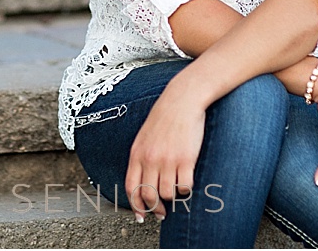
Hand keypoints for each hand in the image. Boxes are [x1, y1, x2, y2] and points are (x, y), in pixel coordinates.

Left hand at [124, 93, 204, 222]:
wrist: (181, 101)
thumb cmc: (163, 119)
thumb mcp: (143, 138)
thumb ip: (141, 159)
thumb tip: (142, 182)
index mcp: (137, 155)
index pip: (131, 188)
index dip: (135, 206)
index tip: (141, 216)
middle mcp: (150, 159)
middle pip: (149, 195)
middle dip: (155, 209)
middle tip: (162, 213)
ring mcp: (168, 160)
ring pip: (167, 194)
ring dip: (172, 197)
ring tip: (176, 190)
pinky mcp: (186, 159)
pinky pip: (184, 186)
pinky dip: (186, 189)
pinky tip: (186, 181)